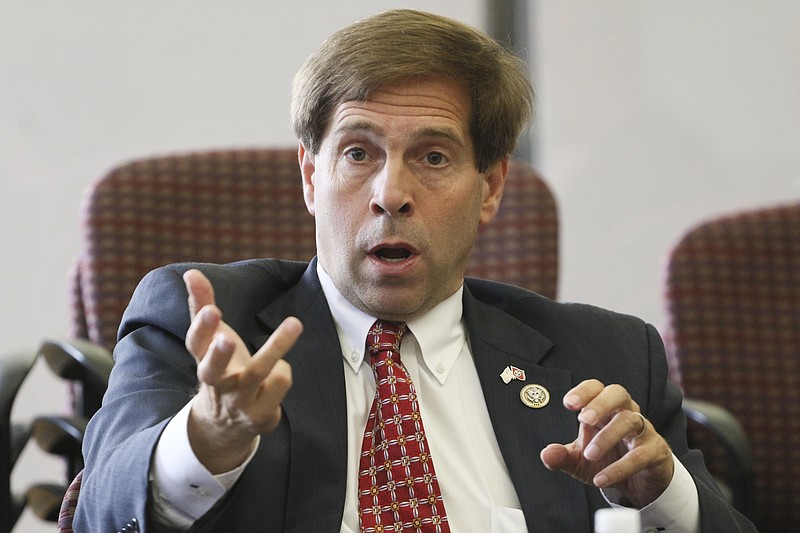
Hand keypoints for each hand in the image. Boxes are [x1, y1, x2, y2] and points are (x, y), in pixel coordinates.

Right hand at [182, 269, 301, 473]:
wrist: (224, 425)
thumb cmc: (221, 368)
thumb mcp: (211, 338)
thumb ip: (202, 304)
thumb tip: (191, 272)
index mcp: (203, 360)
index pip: (195, 343)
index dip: (201, 326)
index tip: (212, 309)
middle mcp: (218, 383)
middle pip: (214, 371)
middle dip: (220, 355)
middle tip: (227, 338)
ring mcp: (238, 401)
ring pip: (259, 374)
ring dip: (277, 347)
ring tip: (294, 323)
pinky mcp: (260, 415)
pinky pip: (279, 385)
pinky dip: (283, 372)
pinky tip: (279, 371)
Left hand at [539, 379, 673, 507]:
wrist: (639, 482)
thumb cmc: (609, 460)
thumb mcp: (580, 461)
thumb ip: (562, 456)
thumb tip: (546, 454)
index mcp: (605, 409)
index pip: (597, 388)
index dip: (584, 391)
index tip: (568, 403)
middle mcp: (625, 413)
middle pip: (618, 393)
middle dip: (600, 404)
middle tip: (584, 419)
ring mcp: (643, 431)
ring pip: (630, 421)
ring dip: (607, 436)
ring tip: (590, 454)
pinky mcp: (655, 451)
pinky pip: (641, 454)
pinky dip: (620, 467)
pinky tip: (602, 478)